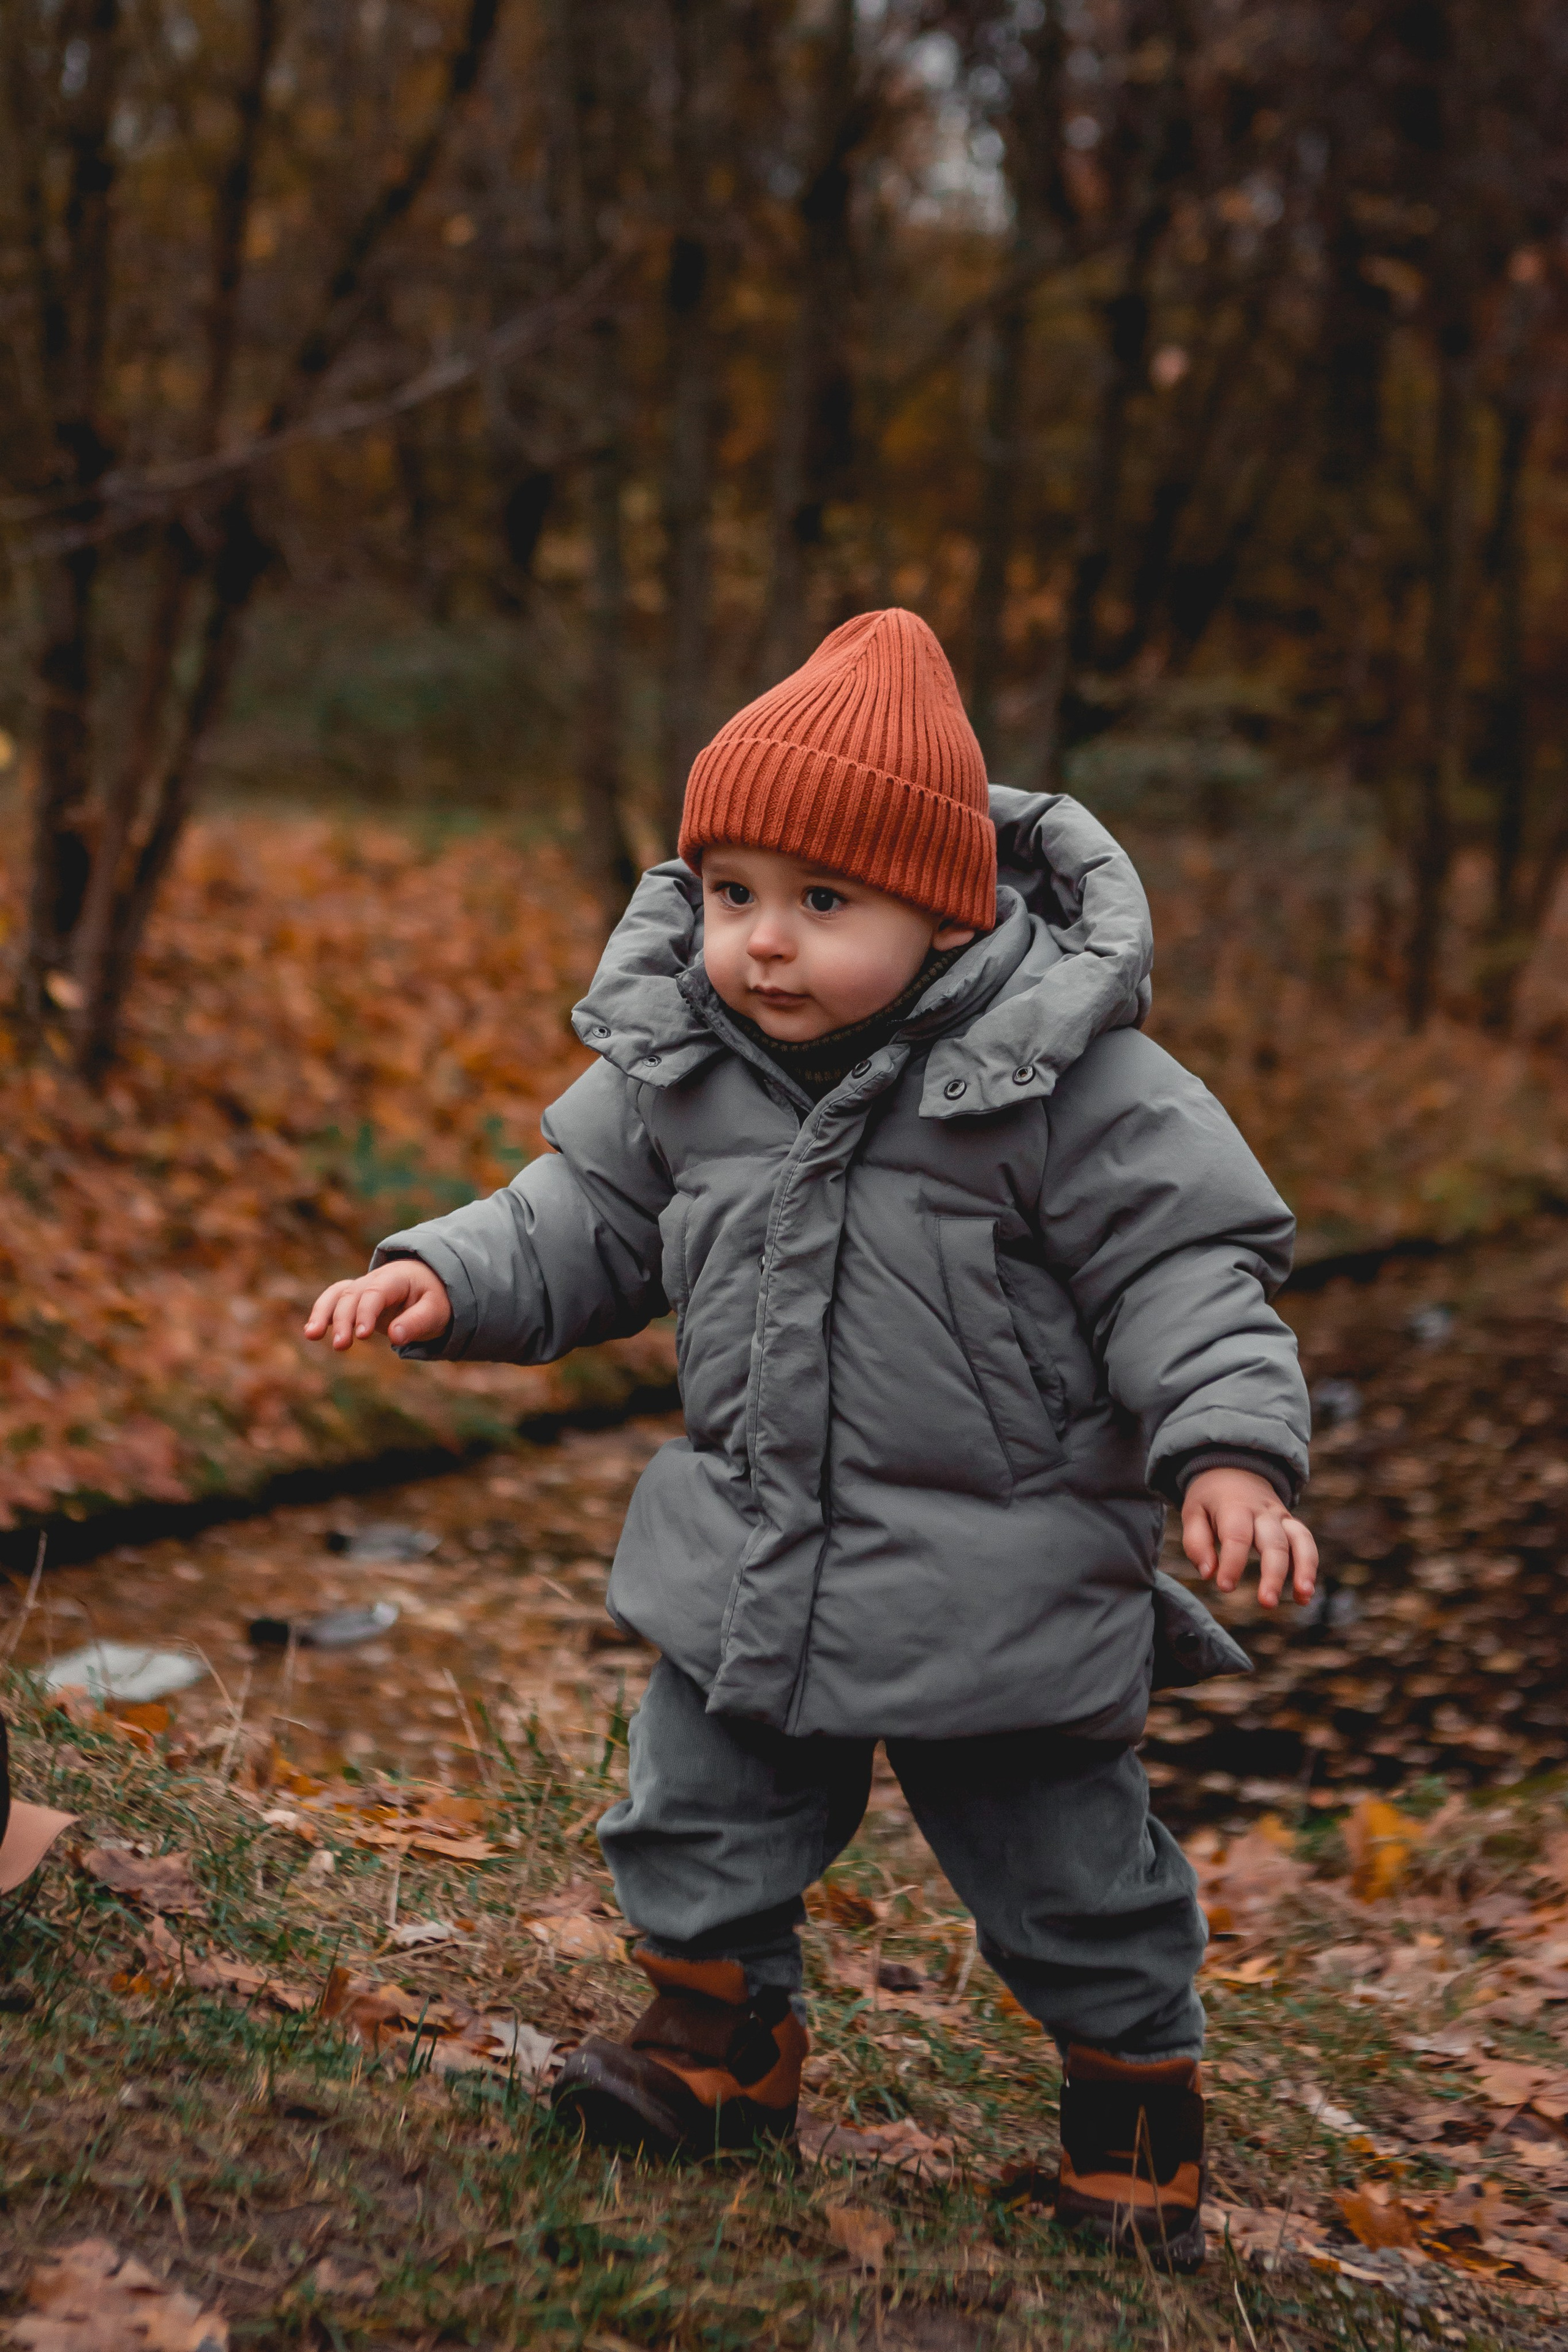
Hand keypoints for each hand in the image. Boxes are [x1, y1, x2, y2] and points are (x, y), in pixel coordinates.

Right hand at [303, 1259, 451, 1352]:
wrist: (427, 1284)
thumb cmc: (433, 1299)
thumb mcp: (435, 1310)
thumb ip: (416, 1322)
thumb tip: (395, 1338)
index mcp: (396, 1278)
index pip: (376, 1293)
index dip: (367, 1312)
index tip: (362, 1335)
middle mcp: (374, 1279)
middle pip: (352, 1295)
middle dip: (344, 1319)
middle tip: (341, 1346)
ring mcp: (362, 1287)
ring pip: (337, 1295)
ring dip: (323, 1313)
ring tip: (311, 1335)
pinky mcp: (355, 1298)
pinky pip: (334, 1300)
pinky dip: (322, 1313)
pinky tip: (311, 1332)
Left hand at [1181, 1468, 1316, 1607]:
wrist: (1234, 1467)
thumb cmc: (1209, 1498)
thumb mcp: (1193, 1512)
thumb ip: (1196, 1543)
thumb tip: (1208, 1574)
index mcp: (1234, 1506)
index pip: (1237, 1536)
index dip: (1232, 1563)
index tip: (1225, 1587)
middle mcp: (1262, 1511)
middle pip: (1274, 1542)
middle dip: (1273, 1574)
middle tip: (1266, 1603)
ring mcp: (1281, 1516)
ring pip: (1300, 1540)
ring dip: (1304, 1569)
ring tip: (1302, 1597)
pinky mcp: (1291, 1524)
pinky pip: (1306, 1543)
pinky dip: (1309, 1568)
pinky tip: (1303, 1596)